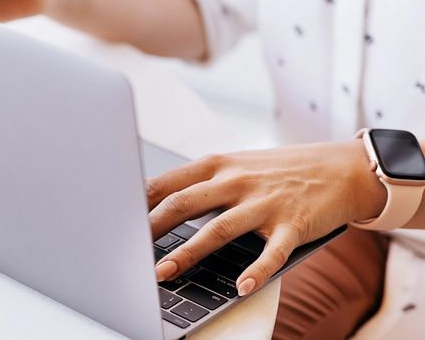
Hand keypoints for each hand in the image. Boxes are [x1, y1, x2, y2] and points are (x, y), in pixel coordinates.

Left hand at [146, 141, 386, 295]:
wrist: (340, 168)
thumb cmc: (276, 171)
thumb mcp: (234, 166)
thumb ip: (199, 184)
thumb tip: (154, 206)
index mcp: (216, 165)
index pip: (167, 182)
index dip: (137, 201)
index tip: (112, 218)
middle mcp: (235, 181)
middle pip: (183, 203)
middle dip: (151, 227)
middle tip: (126, 249)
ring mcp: (264, 203)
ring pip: (219, 228)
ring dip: (188, 252)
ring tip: (163, 273)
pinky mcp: (293, 225)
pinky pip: (272, 252)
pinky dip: (257, 270)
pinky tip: (242, 287)